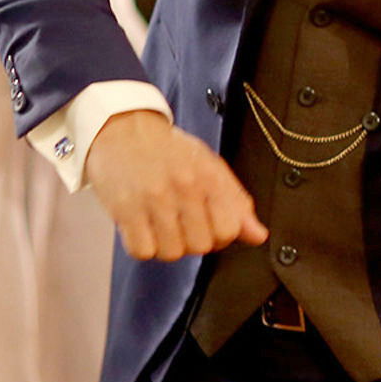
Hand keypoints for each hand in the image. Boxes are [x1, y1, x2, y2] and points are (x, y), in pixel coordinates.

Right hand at [84, 109, 267, 261]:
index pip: (229, 229)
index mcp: (209, 176)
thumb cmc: (168, 150)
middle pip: (200, 246)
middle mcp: (185, 187)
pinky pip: (142, 251)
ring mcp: (154, 198)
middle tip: (180, 224)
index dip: (220, 236)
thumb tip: (258, 236)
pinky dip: (142, 246)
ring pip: (171, 253)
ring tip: (160, 225)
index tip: (208, 226)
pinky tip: (142, 228)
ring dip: (166, 245)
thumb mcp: (209, 166)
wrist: (122, 128)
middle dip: (192, 241)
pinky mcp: (125, 208)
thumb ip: (236, 202)